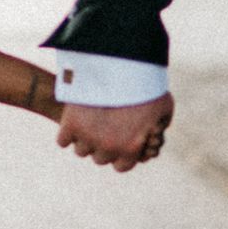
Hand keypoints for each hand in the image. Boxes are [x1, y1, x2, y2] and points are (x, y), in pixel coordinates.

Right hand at [56, 93, 173, 171]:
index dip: (118, 154)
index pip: (120, 166)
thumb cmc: (145, 83)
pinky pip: (63, 140)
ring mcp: (88, 137)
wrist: (120, 62)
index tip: (116, 142)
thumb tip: (158, 132)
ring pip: (81, 151)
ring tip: (88, 123)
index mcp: (131, 147)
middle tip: (102, 128)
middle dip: (102, 146)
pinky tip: (73, 122)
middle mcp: (109, 147)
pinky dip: (66, 133)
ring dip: (84, 140)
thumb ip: (161, 123)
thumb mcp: (164, 105)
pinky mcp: (70, 124)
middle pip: (100, 159)